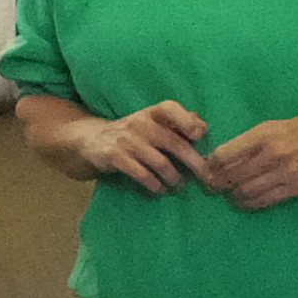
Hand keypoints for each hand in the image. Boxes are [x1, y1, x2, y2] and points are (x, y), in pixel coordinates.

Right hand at [76, 100, 217, 195]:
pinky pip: (141, 173)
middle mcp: (140, 123)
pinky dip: (154, 184)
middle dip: (195, 163)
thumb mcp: (152, 123)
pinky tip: (159, 189)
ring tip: (178, 186)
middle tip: (207, 179)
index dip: (187, 121)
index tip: (200, 136)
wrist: (91, 140)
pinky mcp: (114, 156)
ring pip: (160, 162)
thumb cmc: (132, 134)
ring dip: (174, 178)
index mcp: (152, 112)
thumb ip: (177, 123)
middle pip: (174, 143)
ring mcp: (126, 140)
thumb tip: (203, 127)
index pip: (171, 109)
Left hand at [206, 114, 297, 211]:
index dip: (210, 165)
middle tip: (211, 186)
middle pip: (232, 175)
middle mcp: (272, 154)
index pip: (225, 154)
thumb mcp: (272, 126)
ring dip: (231, 195)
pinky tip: (243, 201)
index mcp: (263, 134)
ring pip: (245, 191)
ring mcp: (284, 173)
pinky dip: (249, 203)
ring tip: (228, 194)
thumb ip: (248, 141)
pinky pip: (264, 201)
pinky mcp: (295, 188)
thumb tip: (221, 158)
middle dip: (217, 183)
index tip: (205, 169)